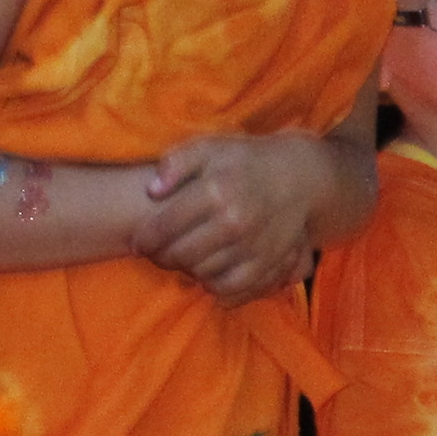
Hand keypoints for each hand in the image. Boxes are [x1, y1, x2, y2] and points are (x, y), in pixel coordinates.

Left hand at [135, 132, 329, 305]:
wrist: (299, 177)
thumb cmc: (245, 162)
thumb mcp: (210, 147)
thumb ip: (176, 163)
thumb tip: (152, 191)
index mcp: (215, 191)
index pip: (165, 227)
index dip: (144, 239)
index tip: (137, 243)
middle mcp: (234, 221)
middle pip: (180, 255)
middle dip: (160, 258)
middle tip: (155, 254)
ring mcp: (251, 245)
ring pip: (201, 273)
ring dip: (185, 270)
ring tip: (180, 259)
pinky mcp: (266, 263)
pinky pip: (229, 287)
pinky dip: (212, 285)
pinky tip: (206, 273)